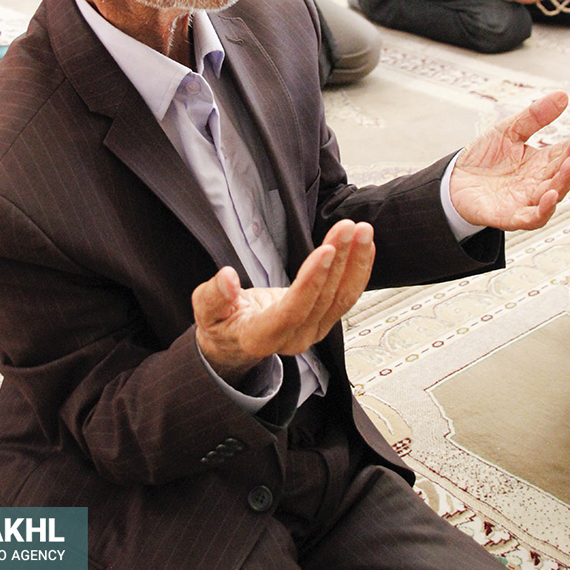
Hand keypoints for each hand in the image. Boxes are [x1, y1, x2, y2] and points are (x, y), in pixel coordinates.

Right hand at [192, 219, 374, 383]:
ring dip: (354, 262)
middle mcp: (293, 338)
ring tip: (362, 231)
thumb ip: (213, 295)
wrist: (234, 342)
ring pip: (341, 298)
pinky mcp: (322, 321)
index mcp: (261, 336)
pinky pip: (345, 297)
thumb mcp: (204, 310)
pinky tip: (364, 247)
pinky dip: (358, 270)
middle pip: (322, 298)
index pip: (293, 309)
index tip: (326, 250)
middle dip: (339, 259)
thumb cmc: (219, 323)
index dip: (311, 280)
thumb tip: (226, 277)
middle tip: (348, 227)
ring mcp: (311, 331)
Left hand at [449, 91, 569, 231]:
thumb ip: (534, 115)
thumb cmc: (482, 158)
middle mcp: (537, 182)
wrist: (453, 180)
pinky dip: (543, 209)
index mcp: (540, 162)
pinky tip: (550, 196)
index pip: (565, 151)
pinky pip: (533, 217)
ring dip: (564, 181)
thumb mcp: (508, 130)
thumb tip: (562, 96)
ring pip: (553, 194)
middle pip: (562, 172)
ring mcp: (526, 200)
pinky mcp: (511, 216)